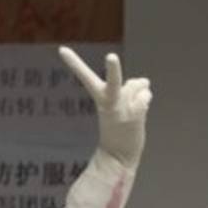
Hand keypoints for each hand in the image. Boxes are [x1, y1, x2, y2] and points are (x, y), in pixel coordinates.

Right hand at [59, 47, 150, 168]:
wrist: (119, 157)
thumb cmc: (118, 130)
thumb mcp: (119, 106)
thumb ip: (129, 90)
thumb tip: (144, 81)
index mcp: (101, 99)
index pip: (86, 78)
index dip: (74, 63)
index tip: (62, 49)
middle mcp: (110, 102)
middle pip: (112, 81)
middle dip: (113, 69)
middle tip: (111, 57)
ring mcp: (123, 109)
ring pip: (137, 84)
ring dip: (139, 91)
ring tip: (133, 107)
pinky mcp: (135, 116)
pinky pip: (145, 95)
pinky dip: (146, 99)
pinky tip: (141, 112)